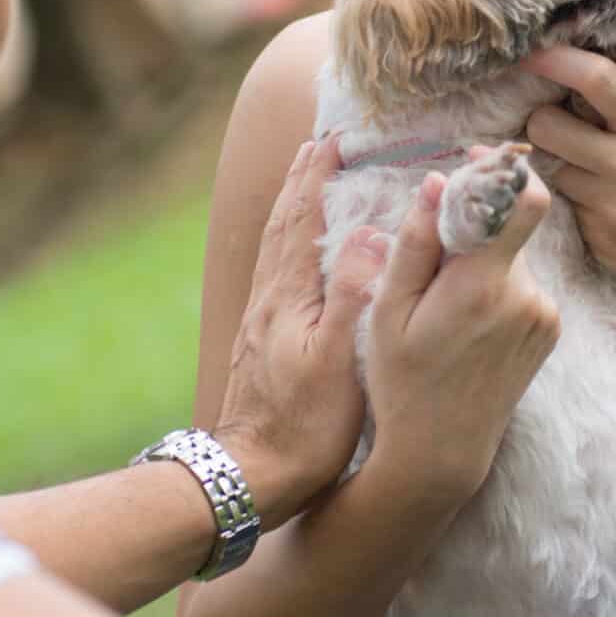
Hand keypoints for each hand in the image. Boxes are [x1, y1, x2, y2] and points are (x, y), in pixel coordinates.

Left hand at [212, 137, 384, 524]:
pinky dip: (287, 245)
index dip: (318, 177)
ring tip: (306, 182)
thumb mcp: (337, 364)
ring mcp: (261, 321)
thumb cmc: (302, 429)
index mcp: (288, 298)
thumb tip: (366, 234)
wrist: (249, 477)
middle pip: (282, 225)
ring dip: (292, 209)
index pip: (302, 220)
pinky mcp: (260, 342)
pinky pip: (276, 273)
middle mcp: (269, 300)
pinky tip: (295, 255)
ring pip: (275, 248)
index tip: (335, 139)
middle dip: (302, 182)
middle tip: (319, 145)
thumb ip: (352, 296)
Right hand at [359, 159, 560, 504]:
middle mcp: (527, 297)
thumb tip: (438, 181)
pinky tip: (465, 321)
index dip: (503, 169)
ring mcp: (544, 315)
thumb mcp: (389, 311)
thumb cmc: (402, 381)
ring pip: (512, 255)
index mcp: (484, 286)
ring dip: (482, 259)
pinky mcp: (549, 329)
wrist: (442, 451)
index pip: (524, 200)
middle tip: (431, 254)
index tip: (474, 160)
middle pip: (511, 225)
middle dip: (474, 224)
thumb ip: (417, 244)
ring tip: (442, 303)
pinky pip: (522, 283)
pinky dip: (494, 284)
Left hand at [522, 45, 615, 334]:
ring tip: (602, 179)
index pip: (597, 79)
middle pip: (547, 126)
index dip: (555, 60)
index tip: (532, 53)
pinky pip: (570, 210)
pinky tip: (615, 213)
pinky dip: (583, 207)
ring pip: (554, 171)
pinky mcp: (600, 241)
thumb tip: (592, 77)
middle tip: (557, 126)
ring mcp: (612, 207)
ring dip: (567, 169)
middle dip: (543, 121)